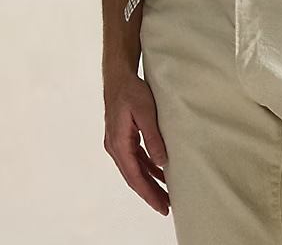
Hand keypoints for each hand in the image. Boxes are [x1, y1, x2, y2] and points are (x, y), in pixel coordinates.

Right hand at [103, 72, 170, 216]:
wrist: (118, 75)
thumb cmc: (131, 90)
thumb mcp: (146, 113)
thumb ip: (153, 138)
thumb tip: (161, 162)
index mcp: (119, 144)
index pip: (136, 177)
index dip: (149, 193)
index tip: (162, 206)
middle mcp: (115, 147)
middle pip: (134, 177)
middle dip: (150, 193)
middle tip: (165, 206)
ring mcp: (117, 142)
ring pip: (134, 169)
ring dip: (149, 181)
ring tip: (165, 193)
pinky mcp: (122, 136)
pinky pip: (135, 158)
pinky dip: (146, 166)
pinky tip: (159, 170)